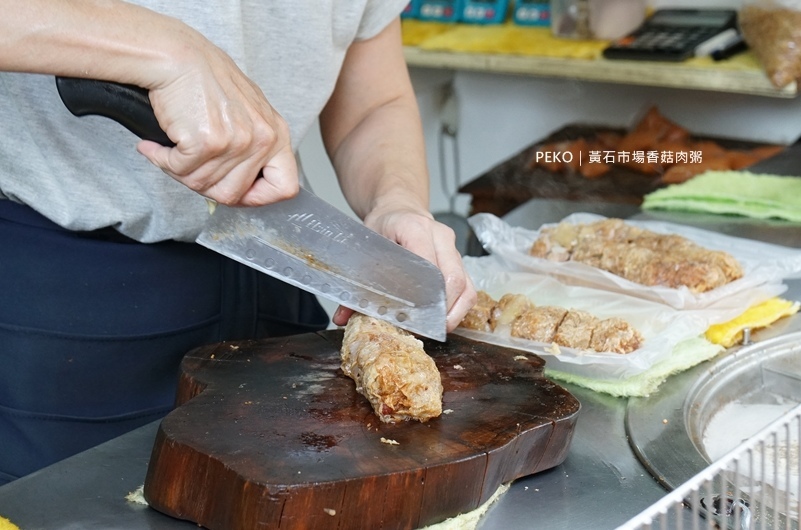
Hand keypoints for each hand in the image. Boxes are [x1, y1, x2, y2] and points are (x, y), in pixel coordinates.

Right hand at [136, 35, 297, 206]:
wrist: (175, 55)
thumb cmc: (206, 79)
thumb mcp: (248, 112)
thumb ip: (254, 147)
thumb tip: (246, 186)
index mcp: (276, 134)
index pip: (285, 187)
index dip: (259, 198)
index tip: (240, 194)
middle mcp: (262, 139)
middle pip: (233, 194)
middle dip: (205, 186)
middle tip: (189, 166)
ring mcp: (236, 142)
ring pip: (203, 185)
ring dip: (180, 171)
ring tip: (174, 149)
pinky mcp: (207, 142)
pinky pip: (180, 170)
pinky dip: (162, 161)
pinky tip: (157, 147)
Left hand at [332, 206, 476, 333]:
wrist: (399, 209)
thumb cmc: (383, 228)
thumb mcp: (366, 247)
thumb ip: (356, 282)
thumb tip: (343, 316)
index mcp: (414, 227)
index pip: (426, 263)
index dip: (422, 293)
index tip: (411, 316)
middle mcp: (440, 236)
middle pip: (452, 278)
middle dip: (440, 310)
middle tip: (423, 328)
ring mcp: (454, 249)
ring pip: (466, 287)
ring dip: (453, 313)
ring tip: (436, 330)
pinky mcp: (460, 261)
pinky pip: (469, 289)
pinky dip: (458, 308)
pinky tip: (443, 321)